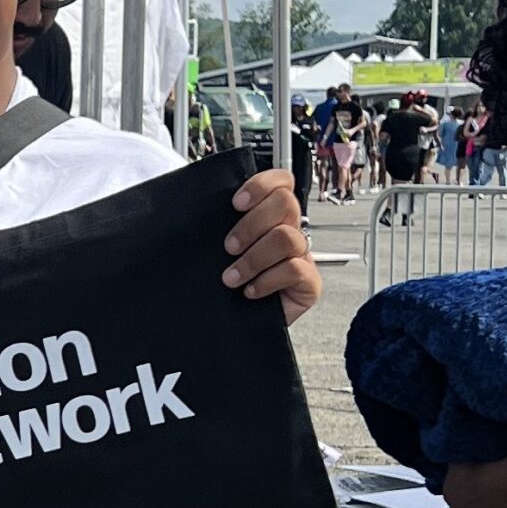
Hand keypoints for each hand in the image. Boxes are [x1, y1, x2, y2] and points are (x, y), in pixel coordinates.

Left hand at [223, 169, 319, 322]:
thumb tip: (197, 212)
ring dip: (253, 258)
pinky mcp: (309, 282)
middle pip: (285, 203)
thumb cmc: (228, 286)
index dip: (261, 184)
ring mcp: (301, 256)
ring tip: (232, 277)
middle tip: (229, 247)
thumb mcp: (220, 252)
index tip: (236, 203)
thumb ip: (221, 228)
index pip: (281, 182)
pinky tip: (251, 291)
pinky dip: (266, 280)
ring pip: (286, 237)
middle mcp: (289, 231)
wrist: (238, 325)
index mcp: (270, 217)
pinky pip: (294, 269)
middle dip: (251, 224)